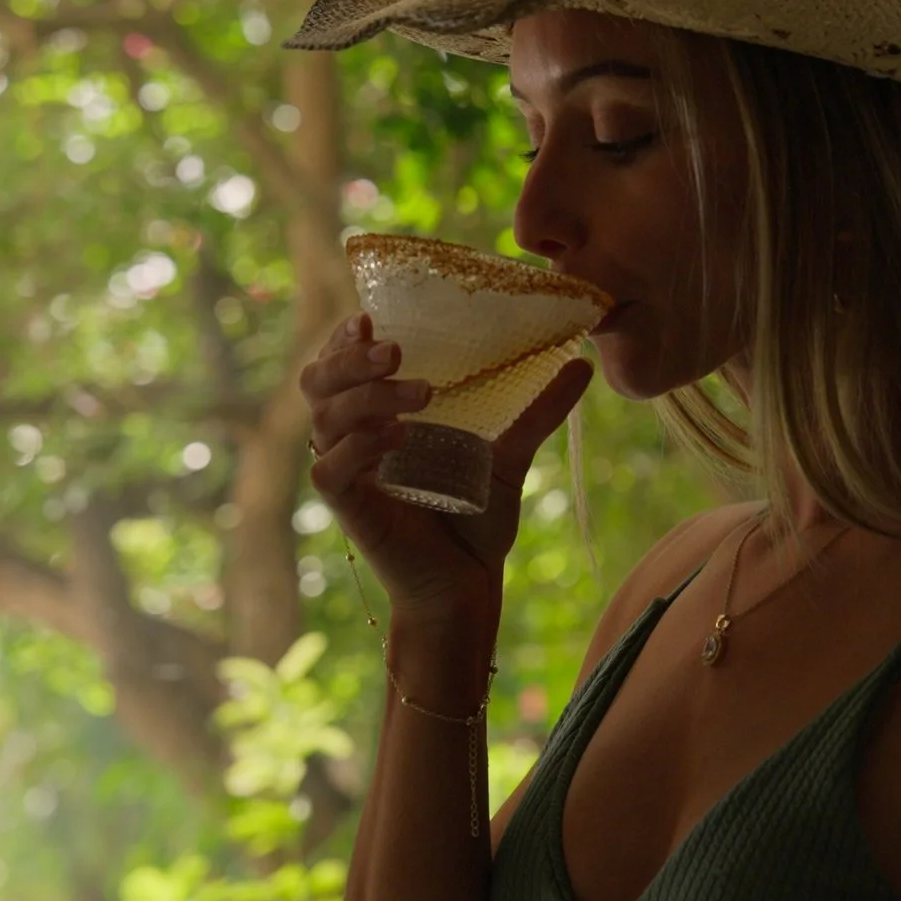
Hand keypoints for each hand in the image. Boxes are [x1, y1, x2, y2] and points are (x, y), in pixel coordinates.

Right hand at [300, 312, 594, 617]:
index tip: (370, 316)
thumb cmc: (476, 520)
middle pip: (318, 381)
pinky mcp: (348, 509)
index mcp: (376, 417)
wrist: (468, 584)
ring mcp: (346, 474)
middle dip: (350, 358)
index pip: (340, 365)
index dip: (344, 339)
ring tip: (423, 395)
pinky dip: (359, 445)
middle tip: (396, 349)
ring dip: (369, 396)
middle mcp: (351, 440)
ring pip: (325, 417)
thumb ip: (537, 410)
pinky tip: (398, 436)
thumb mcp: (510, 455)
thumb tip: (582, 365)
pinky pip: (329, 468)